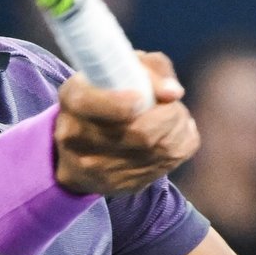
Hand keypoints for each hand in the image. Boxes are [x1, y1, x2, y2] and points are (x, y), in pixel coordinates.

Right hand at [54, 52, 198, 195]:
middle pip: (139, 132)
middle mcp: (79, 137)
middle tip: (173, 103)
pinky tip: (174, 135)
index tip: (140, 98)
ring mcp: (99, 168)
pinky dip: (181, 144)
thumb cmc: (105, 96)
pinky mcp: (122, 185)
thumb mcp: (117, 70)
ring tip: (175, 116)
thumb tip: (173, 92)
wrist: (79, 150)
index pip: (90, 104)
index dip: (119, 103)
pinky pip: (167, 164)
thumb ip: (150, 68)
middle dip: (169, 114)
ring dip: (178, 128)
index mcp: (74, 100)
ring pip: (159, 149)